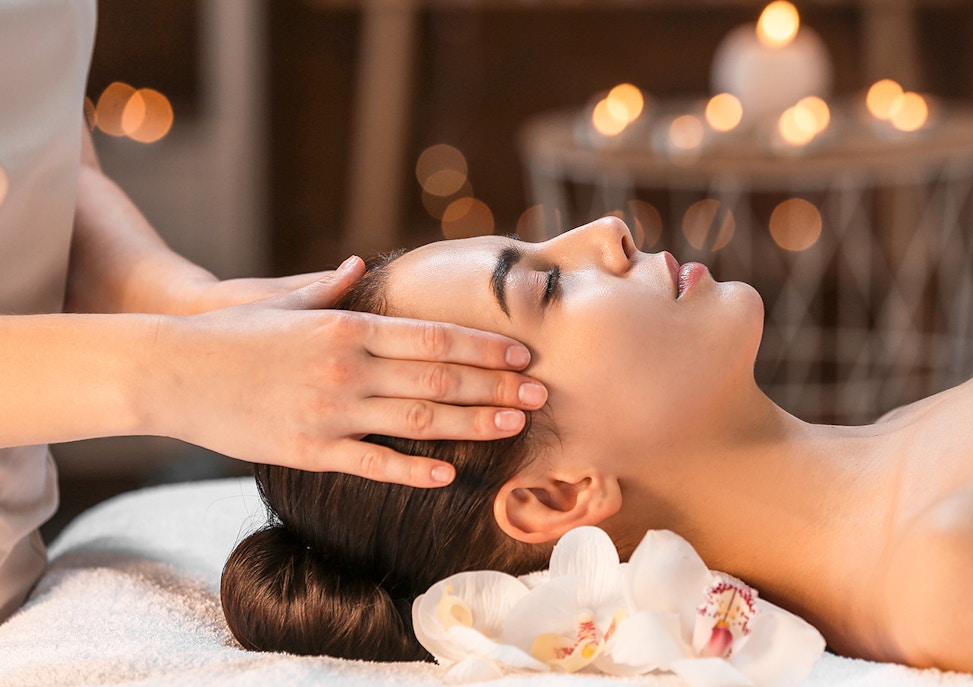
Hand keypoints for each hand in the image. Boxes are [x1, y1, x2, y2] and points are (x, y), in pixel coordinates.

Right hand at [144, 257, 547, 486]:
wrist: (168, 371)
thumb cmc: (229, 333)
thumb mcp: (282, 301)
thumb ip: (328, 287)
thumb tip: (359, 263)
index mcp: (346, 327)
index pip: (433, 337)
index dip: (483, 348)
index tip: (522, 354)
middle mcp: (347, 368)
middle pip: (439, 381)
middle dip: (496, 387)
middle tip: (540, 395)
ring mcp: (330, 412)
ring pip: (418, 423)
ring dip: (473, 425)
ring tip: (514, 427)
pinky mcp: (308, 450)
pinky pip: (373, 464)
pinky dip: (414, 471)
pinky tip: (450, 475)